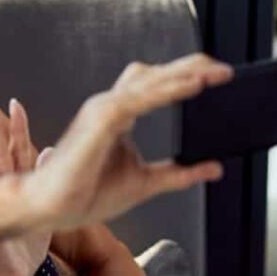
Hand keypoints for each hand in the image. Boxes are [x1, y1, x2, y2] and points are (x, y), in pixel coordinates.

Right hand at [23, 54, 232, 230]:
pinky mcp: (101, 119)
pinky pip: (140, 98)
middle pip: (155, 74)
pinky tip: (193, 86)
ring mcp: (104, 109)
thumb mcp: (145, 183)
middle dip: (190, 66)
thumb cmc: (85, 194)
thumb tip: (214, 167)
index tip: (217, 77)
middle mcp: (111, 106)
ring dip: (185, 74)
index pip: (155, 84)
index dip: (185, 76)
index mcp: (119, 116)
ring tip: (217, 73)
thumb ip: (179, 174)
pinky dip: (168, 89)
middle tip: (225, 70)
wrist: (51, 209)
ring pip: (150, 81)